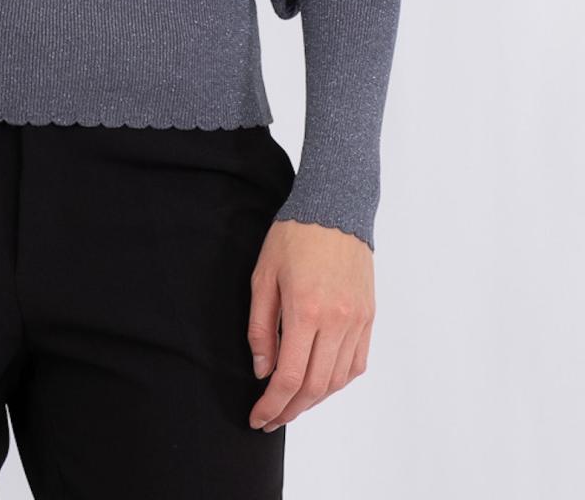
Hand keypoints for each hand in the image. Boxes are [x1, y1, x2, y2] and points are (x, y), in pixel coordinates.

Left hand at [246, 218, 374, 432]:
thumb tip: (262, 371)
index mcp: (306, 310)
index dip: (272, 404)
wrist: (335, 207)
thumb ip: (261, 327)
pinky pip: (356, 364)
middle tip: (270, 418)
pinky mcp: (368, 317)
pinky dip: (337, 381)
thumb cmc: (293, 236)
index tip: (257, 417)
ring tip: (291, 403)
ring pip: (337, 380)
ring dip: (313, 400)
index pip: (289, 377)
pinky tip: (320, 383)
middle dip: (290, 410)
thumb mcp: (263, 276)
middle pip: (315, 387)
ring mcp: (357, 321)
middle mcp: (337, 321)